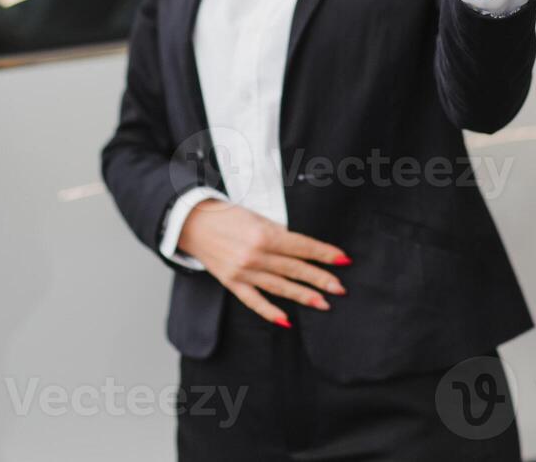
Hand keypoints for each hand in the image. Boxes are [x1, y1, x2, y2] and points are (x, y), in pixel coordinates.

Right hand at [177, 198, 349, 326]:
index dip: (324, 253)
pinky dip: (270, 311)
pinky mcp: (231, 282)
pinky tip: (286, 320)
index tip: (343, 260)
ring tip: (324, 303)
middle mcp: (255, 254)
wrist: (193, 222)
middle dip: (320, 278)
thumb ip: (278, 233)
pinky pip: (254, 300)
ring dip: (303, 295)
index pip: (302, 246)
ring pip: (279, 286)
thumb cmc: (227, 215)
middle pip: (294, 268)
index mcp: (264, 234)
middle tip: (340, 288)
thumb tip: (300, 249)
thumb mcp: (256, 217)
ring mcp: (243, 271)